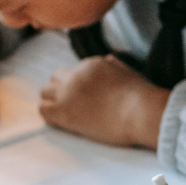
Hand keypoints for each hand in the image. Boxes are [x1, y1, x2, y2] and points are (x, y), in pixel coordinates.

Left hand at [39, 55, 169, 147]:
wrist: (141, 112)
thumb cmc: (141, 97)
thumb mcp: (128, 72)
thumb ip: (114, 65)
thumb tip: (108, 60)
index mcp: (91, 64)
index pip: (73, 72)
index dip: (77, 86)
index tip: (85, 98)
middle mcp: (75, 75)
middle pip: (55, 79)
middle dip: (62, 91)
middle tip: (74, 106)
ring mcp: (68, 92)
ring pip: (45, 93)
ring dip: (53, 103)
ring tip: (67, 115)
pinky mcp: (64, 111)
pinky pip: (43, 111)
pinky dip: (50, 117)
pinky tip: (63, 124)